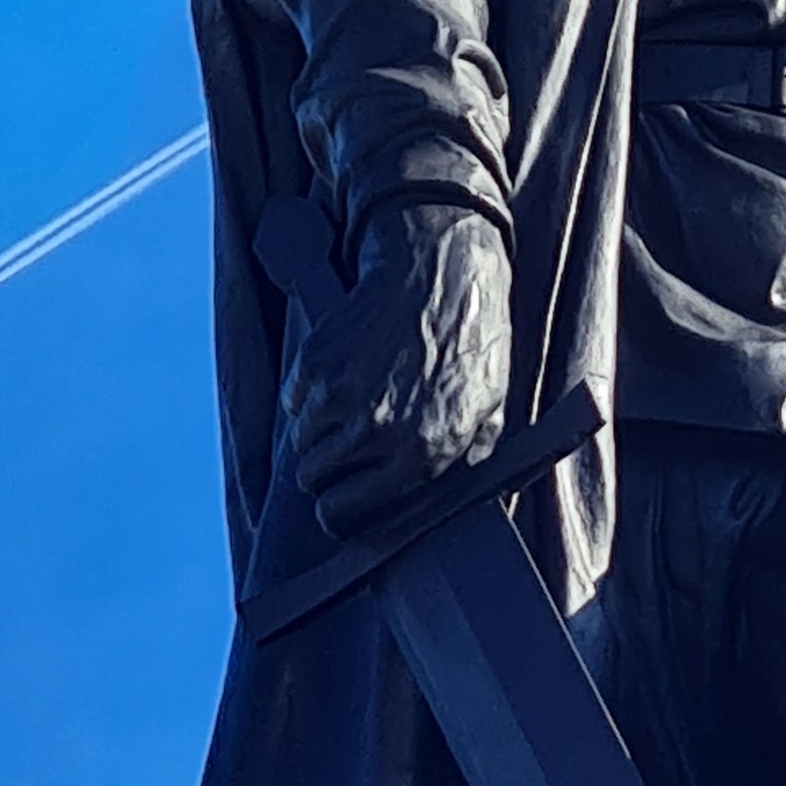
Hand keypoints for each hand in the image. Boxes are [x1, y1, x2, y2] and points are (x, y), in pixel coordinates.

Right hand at [279, 199, 511, 536]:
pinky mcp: (315, 362)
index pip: (345, 513)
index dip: (340, 512)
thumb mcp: (491, 414)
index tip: (341, 503)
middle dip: (328, 473)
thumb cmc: (474, 344)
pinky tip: (344, 378)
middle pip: (314, 480)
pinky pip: (294, 403)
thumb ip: (461, 466)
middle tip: (349, 452)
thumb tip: (434, 502)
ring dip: (319, 436)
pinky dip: (310, 398)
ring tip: (354, 409)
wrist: (442, 272)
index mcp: (420, 453)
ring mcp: (338, 395)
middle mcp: (374, 430)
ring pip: (301, 444)